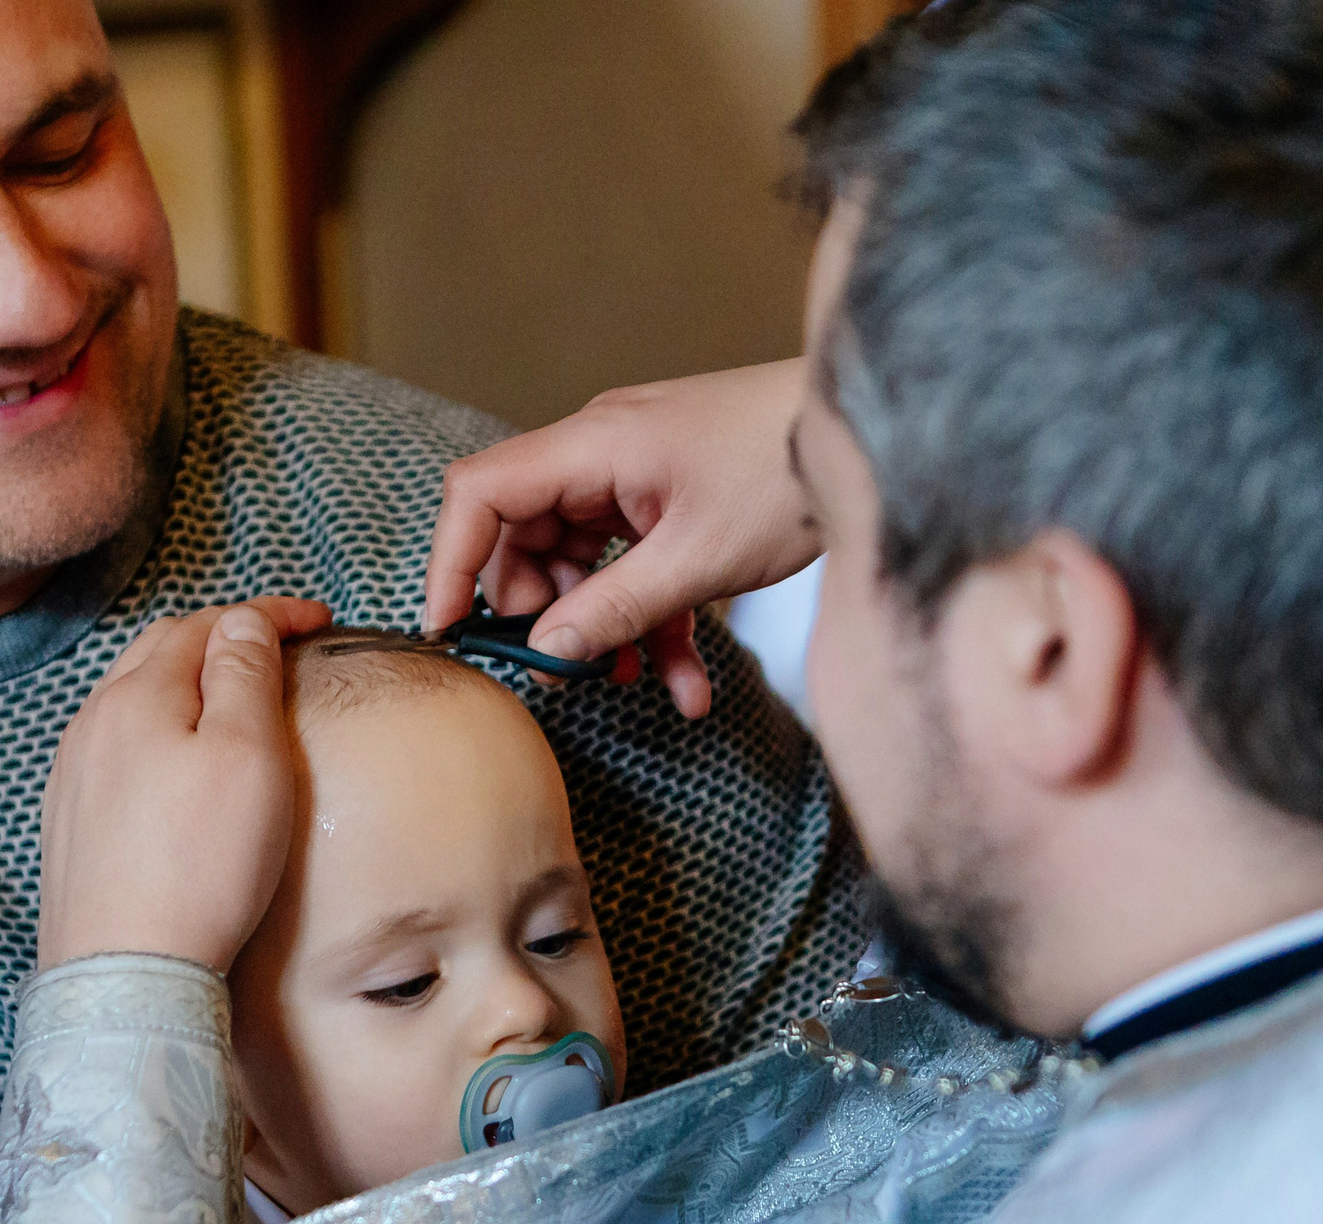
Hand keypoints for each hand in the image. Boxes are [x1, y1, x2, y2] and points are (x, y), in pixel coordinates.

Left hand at [38, 599, 330, 971]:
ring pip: (130, 699)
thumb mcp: (248, 757)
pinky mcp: (70, 824)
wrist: (127, 974)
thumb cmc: (200, 867)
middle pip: (158, 651)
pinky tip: (176, 759)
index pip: (206, 624)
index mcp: (138, 695)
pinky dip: (156, 728)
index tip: (318, 621)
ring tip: (229, 694)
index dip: (266, 615)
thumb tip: (242, 624)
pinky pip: (115, 748)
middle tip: (276, 647)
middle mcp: (92, 724)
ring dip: (182, 680)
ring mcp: (73, 776)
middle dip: (219, 636)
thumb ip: (245, 677)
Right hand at [422, 360, 821, 717]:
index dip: (452, 560)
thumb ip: (616, 609)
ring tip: (634, 682)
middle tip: (565, 667)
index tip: (451, 627)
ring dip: (603, 625)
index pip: (481, 492)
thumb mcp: (699, 559)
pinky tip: (686, 684)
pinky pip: (633, 563)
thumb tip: (548, 651)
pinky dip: (650, 619)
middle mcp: (603, 451)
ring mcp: (636, 473)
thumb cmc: (791, 473)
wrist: (871, 441)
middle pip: (525, 533)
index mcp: (594, 446)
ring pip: (582, 558)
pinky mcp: (670, 496)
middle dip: (539, 609)